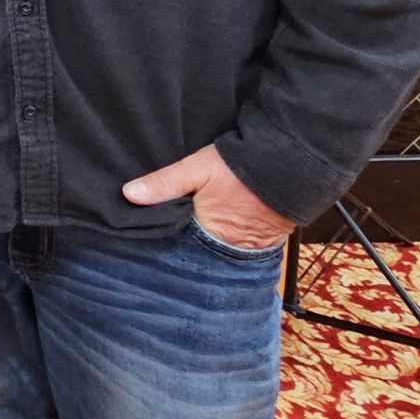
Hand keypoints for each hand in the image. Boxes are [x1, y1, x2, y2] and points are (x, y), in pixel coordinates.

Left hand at [123, 143, 293, 250]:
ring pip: (217, 252)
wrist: (290, 164)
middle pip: (199, 254)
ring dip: (204, 247)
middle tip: (157, 245)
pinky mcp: (264, 242)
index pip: (179, 248)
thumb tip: (129, 194)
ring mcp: (250, 248)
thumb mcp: (197, 169)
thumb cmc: (240, 167)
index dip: (164, 244)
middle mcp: (231, 249)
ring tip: (183, 240)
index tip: (144, 241)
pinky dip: (225, 244)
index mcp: (211, 234)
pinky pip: (238, 249)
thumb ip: (165, 183)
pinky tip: (212, 234)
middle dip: (182, 249)